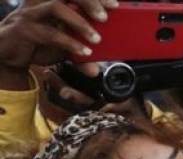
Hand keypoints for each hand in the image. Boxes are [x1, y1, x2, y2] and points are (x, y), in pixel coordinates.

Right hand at [0, 0, 114, 70]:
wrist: (7, 52)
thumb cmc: (36, 43)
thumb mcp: (63, 48)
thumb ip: (79, 55)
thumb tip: (95, 69)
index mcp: (53, 0)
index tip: (115, 4)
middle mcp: (41, 2)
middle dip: (89, 1)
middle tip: (104, 18)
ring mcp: (32, 13)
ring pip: (57, 7)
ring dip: (80, 23)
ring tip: (97, 39)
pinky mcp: (24, 29)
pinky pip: (49, 33)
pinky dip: (69, 43)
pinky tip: (84, 52)